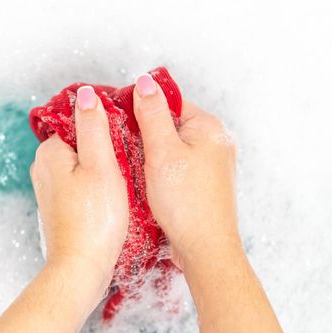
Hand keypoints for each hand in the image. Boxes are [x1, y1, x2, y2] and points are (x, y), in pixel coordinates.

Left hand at [30, 86, 128, 290]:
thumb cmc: (95, 219)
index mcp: (50, 152)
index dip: (103, 122)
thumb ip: (93, 126)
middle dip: (103, 145)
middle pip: (79, 141)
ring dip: (102, 165)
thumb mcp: (100, 164)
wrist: (82, 267)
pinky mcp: (59, 204)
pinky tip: (112, 193)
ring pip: (81, 162)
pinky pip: (80, 181)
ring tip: (124, 176)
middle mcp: (43, 167)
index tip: (124, 134)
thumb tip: (87, 95)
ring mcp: (50, 187)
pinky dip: (96, 182)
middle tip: (128, 157)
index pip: (76, 120)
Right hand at [133, 74, 240, 268]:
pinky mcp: (204, 183)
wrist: (206, 248)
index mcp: (209, 127)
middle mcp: (215, 142)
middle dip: (145, 132)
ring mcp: (211, 164)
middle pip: (171, 124)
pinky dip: (161, 168)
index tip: (118, 118)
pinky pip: (177, 165)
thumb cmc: (185, 201)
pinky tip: (146, 179)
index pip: (171, 102)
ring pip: (172, 147)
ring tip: (131, 163)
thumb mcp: (162, 152)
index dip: (142, 107)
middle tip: (121, 143)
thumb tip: (144, 82)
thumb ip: (152, 115)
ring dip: (151, 152)